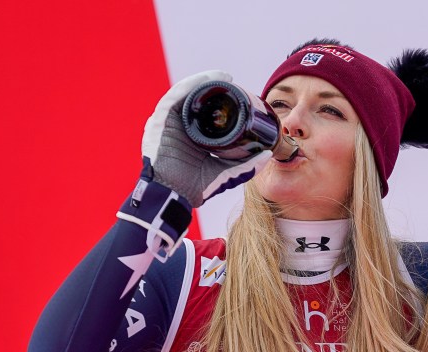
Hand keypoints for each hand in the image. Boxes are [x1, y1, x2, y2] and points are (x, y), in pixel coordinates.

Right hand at [141, 70, 270, 206]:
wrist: (174, 196)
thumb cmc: (195, 188)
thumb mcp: (226, 173)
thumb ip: (247, 166)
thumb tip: (268, 155)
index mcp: (192, 135)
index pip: (206, 111)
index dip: (220, 99)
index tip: (238, 92)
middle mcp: (180, 126)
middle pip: (196, 100)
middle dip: (213, 88)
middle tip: (231, 82)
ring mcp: (168, 123)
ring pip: (185, 94)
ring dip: (203, 82)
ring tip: (222, 77)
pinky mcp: (159, 121)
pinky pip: (173, 98)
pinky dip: (189, 86)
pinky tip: (204, 81)